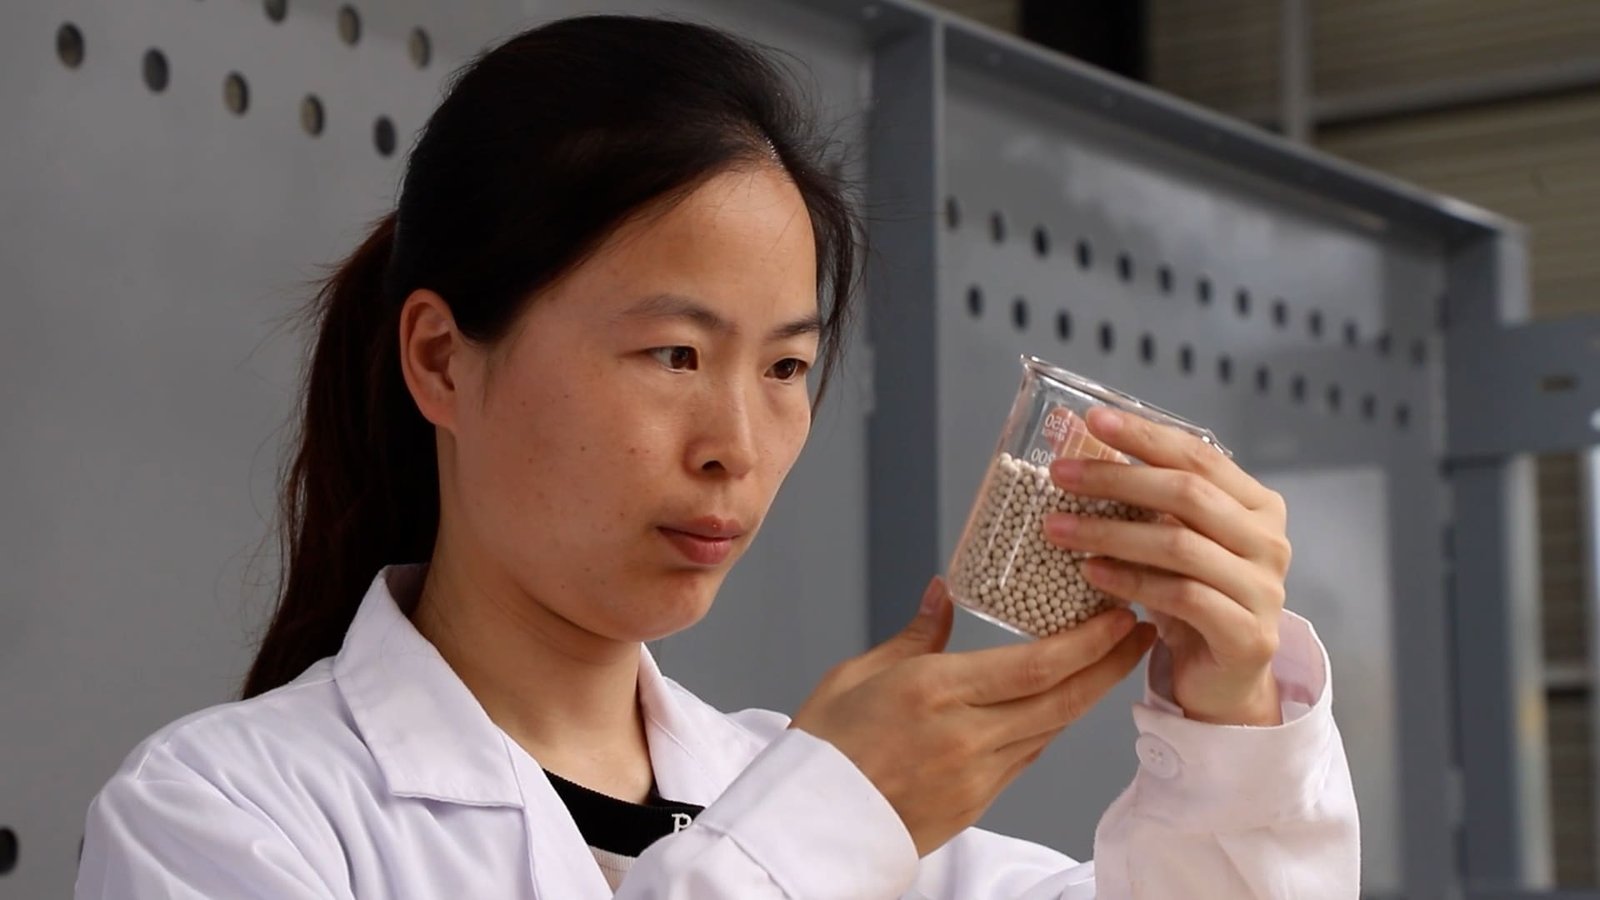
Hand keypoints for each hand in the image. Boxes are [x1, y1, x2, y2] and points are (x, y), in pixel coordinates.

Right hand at [790, 578, 1155, 855]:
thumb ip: (915, 634)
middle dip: (1110, 664)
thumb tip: (944, 592)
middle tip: (1142, 632)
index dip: (1088, 641)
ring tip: (1111, 661)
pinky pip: (1029, 756)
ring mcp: (976, 774)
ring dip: (1088, 693)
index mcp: (934, 691)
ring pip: (1052, 728)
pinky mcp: (976, 801)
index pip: (1035, 665)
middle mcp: (965, 734)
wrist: (809, 825)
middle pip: (1062, 698)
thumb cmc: (823, 747)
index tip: (1119, 614)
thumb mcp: (858, 673)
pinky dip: (1052, 725)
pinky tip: (1064, 702)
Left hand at [1044, 406, 1290, 726]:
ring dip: (1110, 532)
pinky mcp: (1248, 635)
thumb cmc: (1192, 601)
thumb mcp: (1172, 542)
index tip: (1092, 421)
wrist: (1224, 682)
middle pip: (1187, 494)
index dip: (1145, 436)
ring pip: (1179, 545)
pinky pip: (1181, 596)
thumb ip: (1144, 500)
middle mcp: (1269, 541)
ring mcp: (1264, 589)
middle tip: (1060, 474)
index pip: (1199, 455)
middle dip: (1116, 479)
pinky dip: (1129, 580)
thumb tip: (1077, 446)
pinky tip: (1090, 572)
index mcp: (1257, 506)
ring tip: (1057, 528)